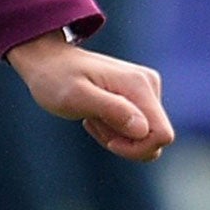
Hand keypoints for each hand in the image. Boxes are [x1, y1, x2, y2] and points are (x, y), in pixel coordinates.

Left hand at [5, 29, 174, 161]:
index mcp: (138, 85)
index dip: (137, 148)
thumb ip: (111, 110)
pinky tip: (95, 114)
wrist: (47, 61)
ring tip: (92, 116)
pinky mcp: (138, 96)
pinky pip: (137, 129)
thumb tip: (143, 129)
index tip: (109, 141)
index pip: (162, 135)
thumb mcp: (75, 97)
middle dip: (125, 143)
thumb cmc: (55, 78)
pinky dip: (115, 130)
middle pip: (156, 139)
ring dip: (117, 135)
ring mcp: (145, 89)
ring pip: (145, 136)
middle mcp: (149, 84)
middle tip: (94, 123)